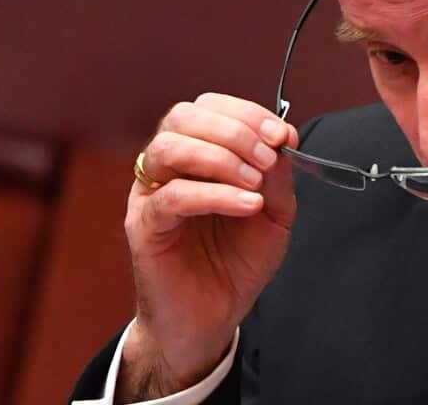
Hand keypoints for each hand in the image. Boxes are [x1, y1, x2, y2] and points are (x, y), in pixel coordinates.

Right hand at [116, 93, 296, 401]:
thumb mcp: (274, 215)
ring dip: (221, 157)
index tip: (282, 135)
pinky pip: (171, 197)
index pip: (209, 107)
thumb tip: (282, 141)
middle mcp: (167, 168)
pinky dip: (215, 194)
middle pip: (183, 116)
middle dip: (234, 129)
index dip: (247, 113)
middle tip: (268, 157)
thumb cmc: (236, 263)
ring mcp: (150, 195)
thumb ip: (277, 176)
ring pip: (169, 148)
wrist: (211, 319)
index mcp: (196, 155)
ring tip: (255, 184)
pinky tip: (247, 205)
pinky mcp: (144, 228)